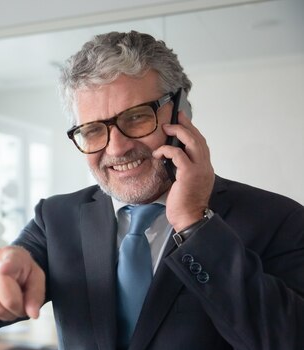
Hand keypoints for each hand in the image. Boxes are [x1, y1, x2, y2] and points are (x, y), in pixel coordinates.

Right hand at [0, 245, 44, 320]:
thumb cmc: (17, 269)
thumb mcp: (34, 275)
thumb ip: (36, 294)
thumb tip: (33, 314)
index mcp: (10, 256)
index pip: (7, 264)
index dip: (6, 267)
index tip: (3, 269)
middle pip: (7, 302)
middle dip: (18, 310)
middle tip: (20, 304)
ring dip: (6, 314)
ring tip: (8, 302)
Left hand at [153, 111, 214, 230]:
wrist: (189, 218)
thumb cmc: (184, 203)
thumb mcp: (185, 182)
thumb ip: (182, 169)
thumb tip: (170, 158)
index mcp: (205, 168)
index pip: (200, 144)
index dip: (192, 130)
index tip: (183, 120)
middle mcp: (205, 166)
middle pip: (198, 138)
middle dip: (186, 125)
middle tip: (175, 117)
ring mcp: (199, 169)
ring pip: (192, 142)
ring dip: (178, 132)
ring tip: (166, 129)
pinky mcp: (189, 173)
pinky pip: (177, 154)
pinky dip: (166, 150)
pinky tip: (158, 153)